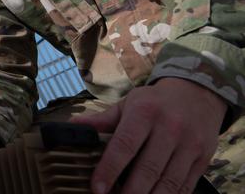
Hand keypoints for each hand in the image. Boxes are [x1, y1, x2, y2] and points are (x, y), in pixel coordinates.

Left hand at [72, 77, 225, 193]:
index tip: (97, 188)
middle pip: (148, 168)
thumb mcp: (128, 104)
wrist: (197, 94)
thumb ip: (102, 120)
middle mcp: (169, 128)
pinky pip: (185, 185)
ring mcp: (189, 145)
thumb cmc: (154, 102)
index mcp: (145, 112)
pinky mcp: (203, 159)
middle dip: (129, 191)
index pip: (124, 145)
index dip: (109, 169)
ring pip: (169, 182)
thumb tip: (73, 126)